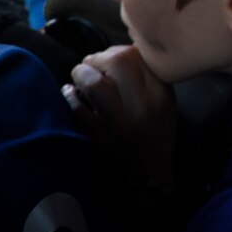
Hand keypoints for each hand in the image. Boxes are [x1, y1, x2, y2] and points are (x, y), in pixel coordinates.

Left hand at [66, 45, 176, 190]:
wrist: (144, 180)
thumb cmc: (151, 137)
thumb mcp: (162, 105)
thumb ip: (146, 78)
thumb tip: (114, 52)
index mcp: (162, 95)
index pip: (139, 55)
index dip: (116, 51)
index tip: (107, 60)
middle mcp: (144, 107)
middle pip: (119, 61)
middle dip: (96, 59)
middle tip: (88, 66)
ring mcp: (120, 124)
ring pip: (95, 83)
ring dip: (80, 75)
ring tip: (77, 79)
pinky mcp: (98, 140)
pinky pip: (77, 108)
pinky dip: (69, 97)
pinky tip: (69, 96)